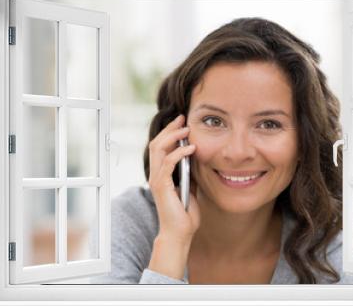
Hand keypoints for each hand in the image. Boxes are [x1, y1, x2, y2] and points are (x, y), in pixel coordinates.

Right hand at [147, 114, 200, 245]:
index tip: (182, 122)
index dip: (169, 132)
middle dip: (170, 129)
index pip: (160, 146)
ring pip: (159, 149)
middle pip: (156, 143)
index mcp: (161, 173)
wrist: (180, 232)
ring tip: (187, 130)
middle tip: (183, 118)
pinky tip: (192, 148)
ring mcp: (157, 180)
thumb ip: (189, 171)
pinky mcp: (162, 186)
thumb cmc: (185, 212)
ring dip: (174, 136)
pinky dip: (180, 153)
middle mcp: (155, 174)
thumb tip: (196, 156)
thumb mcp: (190, 186)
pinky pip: (168, 163)